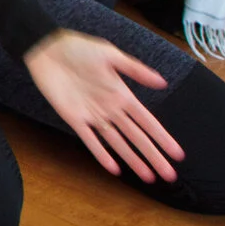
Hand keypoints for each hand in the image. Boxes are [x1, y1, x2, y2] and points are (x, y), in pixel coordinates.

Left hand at [22, 30, 182, 181]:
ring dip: (133, 160)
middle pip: (137, 137)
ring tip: (149, 177)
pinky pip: (90, 140)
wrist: (47, 49)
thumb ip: (135, 70)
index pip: (147, 121)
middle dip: (153, 156)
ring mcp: (93, 116)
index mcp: (122, 95)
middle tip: (169, 175)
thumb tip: (163, 82)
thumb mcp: (110, 55)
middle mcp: (111, 109)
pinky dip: (101, 154)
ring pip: (117, 143)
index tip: (177, 154)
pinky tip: (114, 169)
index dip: (162, 138)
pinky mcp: (74, 118)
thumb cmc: (79, 48)